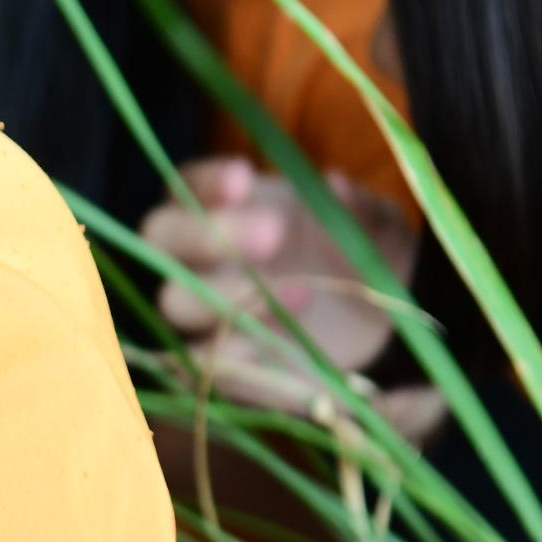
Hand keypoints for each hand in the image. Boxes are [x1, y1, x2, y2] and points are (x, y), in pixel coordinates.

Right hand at [142, 156, 416, 403]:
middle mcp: (198, 256)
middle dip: (207, 234)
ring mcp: (200, 311)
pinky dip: (222, 357)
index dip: (207, 181)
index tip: (245, 177)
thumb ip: (360, 211)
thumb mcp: (378, 230)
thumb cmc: (363, 260)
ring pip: (174, 300)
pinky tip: (265, 348)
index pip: (188, 185)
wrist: (379, 330)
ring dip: (226, 296)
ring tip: (303, 295)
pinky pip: (192, 363)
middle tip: (273, 233)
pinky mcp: (215, 362)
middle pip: (162, 238)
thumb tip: (336, 185)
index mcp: (225, 209)